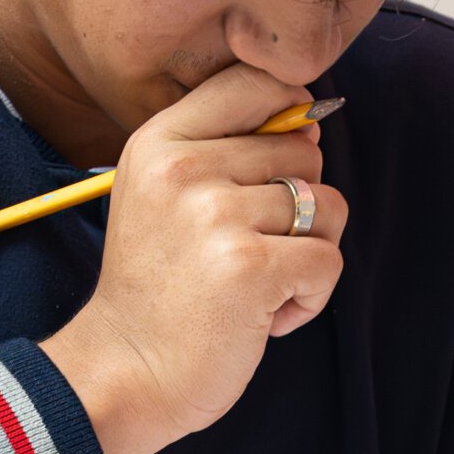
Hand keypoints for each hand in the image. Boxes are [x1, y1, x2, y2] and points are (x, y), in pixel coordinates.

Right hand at [40, 62, 347, 453]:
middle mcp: (184, 167)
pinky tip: (266, 318)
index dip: (290, 113)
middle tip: (249, 252)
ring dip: (307, 255)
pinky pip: (328, 260)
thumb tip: (312, 122)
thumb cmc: (156, 291)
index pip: (255, 81)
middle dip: (298, 206)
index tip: (279, 163)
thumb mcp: (163, 198)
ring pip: (327, 207)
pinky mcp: (250, 266)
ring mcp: (216, 215)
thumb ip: (225, 150)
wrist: (125, 372)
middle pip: (304, 151)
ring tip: (256, 287)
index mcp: (160, 140)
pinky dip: (310, 298)